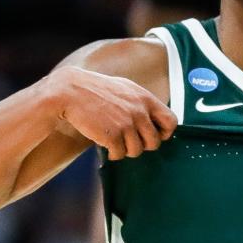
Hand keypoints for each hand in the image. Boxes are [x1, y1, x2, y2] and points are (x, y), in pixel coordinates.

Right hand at [52, 66, 175, 159]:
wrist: (71, 92)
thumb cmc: (96, 90)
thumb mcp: (125, 88)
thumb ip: (142, 102)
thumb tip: (156, 118)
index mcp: (145, 98)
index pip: (171, 122)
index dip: (164, 133)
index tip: (154, 135)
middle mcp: (139, 112)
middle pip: (154, 142)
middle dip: (142, 145)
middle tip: (129, 141)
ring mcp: (126, 124)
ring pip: (136, 151)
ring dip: (125, 150)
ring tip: (114, 141)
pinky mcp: (112, 136)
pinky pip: (119, 154)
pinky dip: (112, 153)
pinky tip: (105, 144)